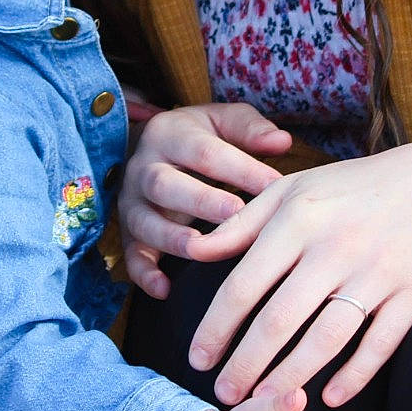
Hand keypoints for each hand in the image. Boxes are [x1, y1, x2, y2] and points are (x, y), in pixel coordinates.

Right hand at [118, 103, 292, 299]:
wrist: (152, 148)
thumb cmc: (200, 138)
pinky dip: (144, 274)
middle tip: (236, 214)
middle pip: (164, 184)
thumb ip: (250, 129)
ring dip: (173, 238)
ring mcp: (132, 203)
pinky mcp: (129, 233)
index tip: (274, 185)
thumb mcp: (222, 122)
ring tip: (203, 249)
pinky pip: (131, 255)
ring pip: (144, 221)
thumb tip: (282, 141)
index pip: (204, 151)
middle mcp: (143, 168)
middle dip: (200, 201)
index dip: (239, 168)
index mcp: (168, 134)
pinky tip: (165, 289)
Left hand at [186, 137, 411, 408]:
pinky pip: (379, 345)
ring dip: (290, 376)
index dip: (216, 328)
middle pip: (280, 320)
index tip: (197, 358)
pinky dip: (354, 376)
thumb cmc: (351, 189)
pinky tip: (330, 398)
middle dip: (246, 364)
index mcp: (299, 219)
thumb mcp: (292, 191)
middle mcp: (336, 247)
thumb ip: (242, 223)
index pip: (244, 284)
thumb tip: (195, 251)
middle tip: (223, 393)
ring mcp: (377, 273)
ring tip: (264, 400)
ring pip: (326, 339)